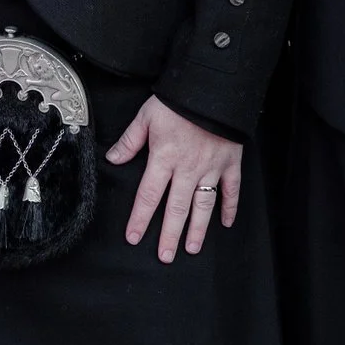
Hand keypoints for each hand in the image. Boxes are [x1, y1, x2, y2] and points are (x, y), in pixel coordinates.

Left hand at [106, 96, 242, 262]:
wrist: (212, 89)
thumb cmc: (178, 101)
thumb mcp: (147, 116)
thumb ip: (130, 140)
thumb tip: (113, 159)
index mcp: (164, 158)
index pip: (148, 195)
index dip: (140, 219)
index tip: (134, 237)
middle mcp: (187, 168)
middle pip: (176, 208)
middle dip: (169, 235)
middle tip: (165, 256)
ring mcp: (211, 168)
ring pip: (203, 206)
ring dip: (197, 229)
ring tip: (192, 248)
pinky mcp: (231, 163)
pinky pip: (231, 190)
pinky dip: (230, 208)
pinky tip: (226, 223)